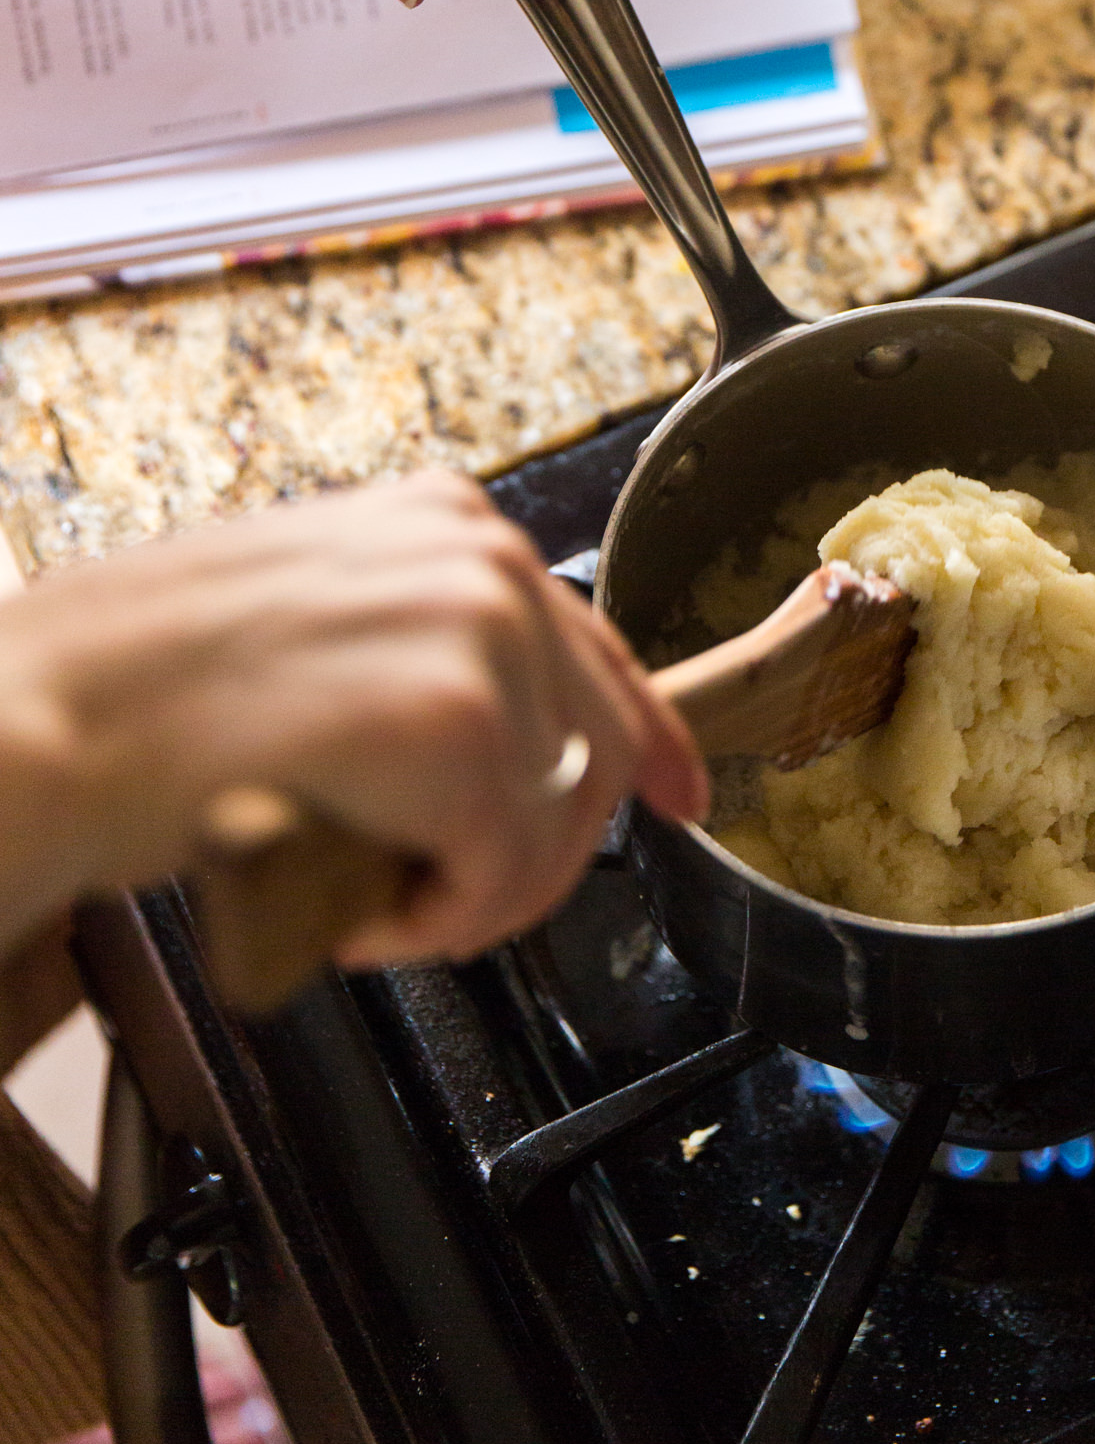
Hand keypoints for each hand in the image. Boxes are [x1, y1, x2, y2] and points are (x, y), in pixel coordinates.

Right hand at [0, 472, 706, 972]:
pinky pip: (499, 871)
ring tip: (359, 892)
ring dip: (465, 894)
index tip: (682, 795)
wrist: (46, 717)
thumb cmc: (137, 689)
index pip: (595, 645)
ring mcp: (480, 635)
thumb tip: (507, 732)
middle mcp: (484, 560)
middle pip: (595, 750)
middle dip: (532, 858)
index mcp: (449, 522)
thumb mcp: (312, 618)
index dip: (649, 739)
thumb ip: (420, 647)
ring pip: (552, 824)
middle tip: (435, 906)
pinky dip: (432, 920)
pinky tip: (349, 902)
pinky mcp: (458, 726)